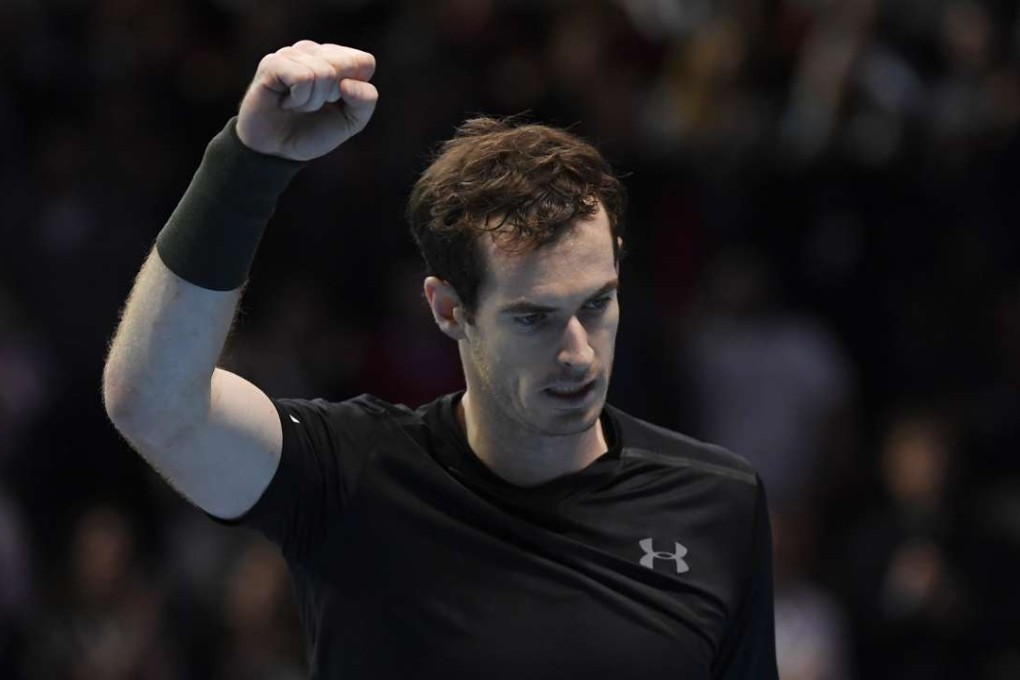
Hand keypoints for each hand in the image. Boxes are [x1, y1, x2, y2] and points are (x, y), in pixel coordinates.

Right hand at [236, 40, 377, 160]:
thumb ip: (365, 101)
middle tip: (313, 105)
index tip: (335, 103)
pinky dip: (298, 100)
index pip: (364, 62)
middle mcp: (313, 51)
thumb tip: (348, 83)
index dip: (355, 90)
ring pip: (324, 73)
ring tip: (296, 106)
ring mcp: (291, 54)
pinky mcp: (272, 63)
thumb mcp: (350, 122)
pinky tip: (285, 103)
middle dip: (334, 96)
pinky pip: (303, 77)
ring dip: (312, 102)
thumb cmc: (312, 131)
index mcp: (335, 59)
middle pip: (346, 64)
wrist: (277, 152)